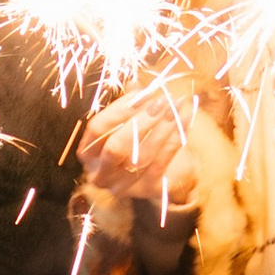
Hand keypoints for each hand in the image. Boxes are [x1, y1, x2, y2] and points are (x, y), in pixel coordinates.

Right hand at [80, 85, 199, 224]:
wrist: (161, 168)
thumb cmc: (137, 138)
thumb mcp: (128, 120)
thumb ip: (129, 104)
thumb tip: (136, 84)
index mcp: (88, 153)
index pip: (97, 128)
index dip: (119, 109)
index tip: (142, 93)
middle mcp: (100, 173)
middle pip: (116, 148)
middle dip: (140, 121)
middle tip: (161, 101)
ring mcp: (123, 186)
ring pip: (142, 155)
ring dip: (163, 127)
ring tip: (177, 106)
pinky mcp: (148, 190)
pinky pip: (163, 162)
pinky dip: (176, 139)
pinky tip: (186, 119)